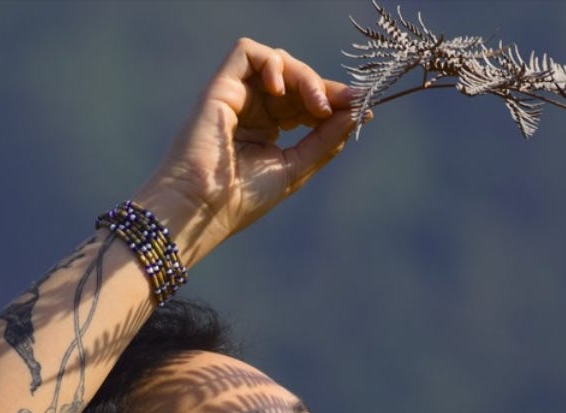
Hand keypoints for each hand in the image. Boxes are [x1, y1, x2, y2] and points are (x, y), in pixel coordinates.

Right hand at [135, 38, 355, 263]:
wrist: (203, 208)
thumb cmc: (243, 198)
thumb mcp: (296, 167)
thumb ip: (325, 140)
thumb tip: (358, 114)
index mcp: (268, 131)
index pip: (305, 104)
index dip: (333, 101)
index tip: (362, 108)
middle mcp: (252, 110)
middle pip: (296, 80)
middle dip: (325, 88)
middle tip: (348, 103)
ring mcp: (236, 96)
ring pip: (278, 62)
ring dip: (305, 77)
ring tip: (318, 105)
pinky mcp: (220, 86)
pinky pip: (247, 52)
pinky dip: (272, 62)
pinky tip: (282, 90)